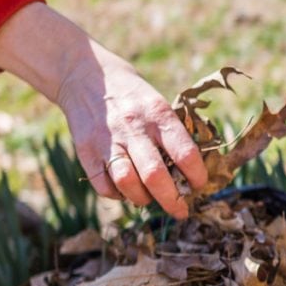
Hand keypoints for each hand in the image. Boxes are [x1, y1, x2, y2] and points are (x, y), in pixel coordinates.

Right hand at [0, 3, 206, 217]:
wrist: (86, 74)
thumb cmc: (133, 95)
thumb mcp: (157, 103)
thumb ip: (173, 134)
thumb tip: (191, 173)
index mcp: (158, 114)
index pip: (185, 153)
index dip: (197, 176)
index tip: (199, 186)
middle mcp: (133, 127)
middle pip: (155, 176)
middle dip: (172, 201)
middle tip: (180, 211)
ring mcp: (107, 140)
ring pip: (128, 184)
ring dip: (142, 200)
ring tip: (149, 199)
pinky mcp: (86, 151)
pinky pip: (104, 186)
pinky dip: (117, 196)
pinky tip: (125, 190)